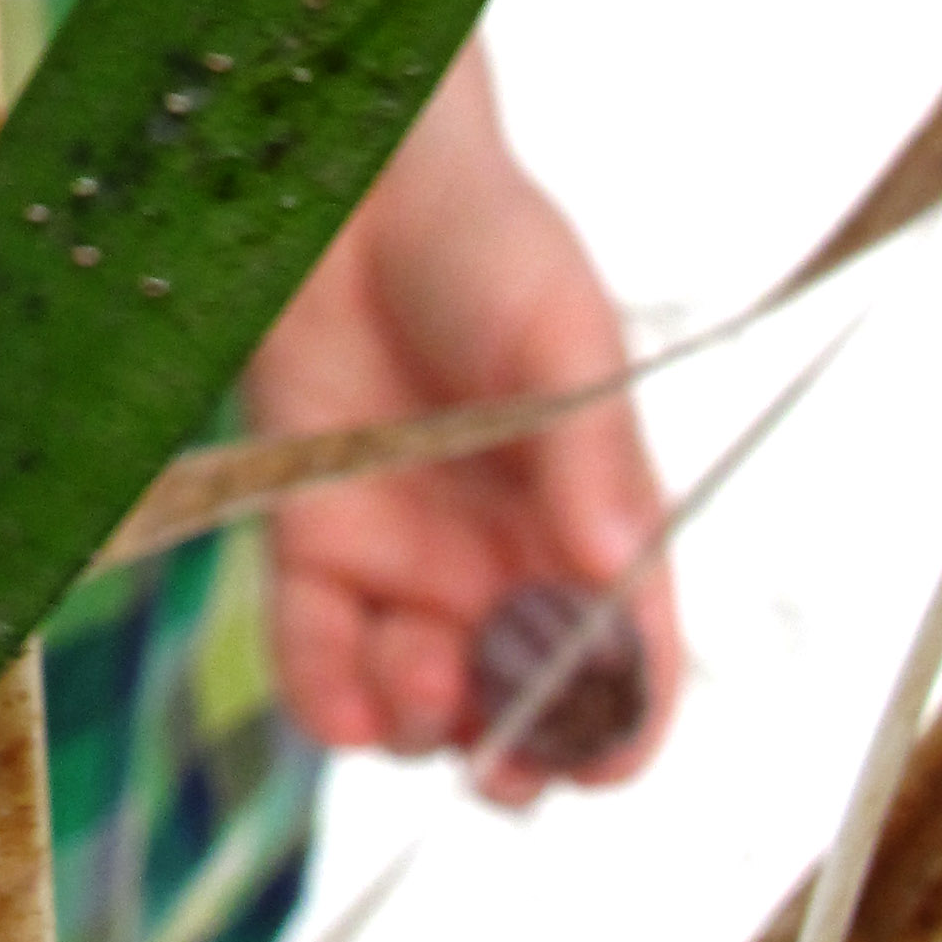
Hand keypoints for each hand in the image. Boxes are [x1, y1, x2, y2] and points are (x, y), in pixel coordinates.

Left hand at [245, 54, 678, 802]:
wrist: (350, 177)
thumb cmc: (484, 240)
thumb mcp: (557, 332)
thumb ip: (585, 453)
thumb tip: (618, 570)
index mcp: (592, 524)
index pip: (629, 660)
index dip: (622, 728)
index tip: (599, 763)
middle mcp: (505, 564)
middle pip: (521, 712)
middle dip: (513, 753)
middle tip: (495, 764)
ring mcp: (408, 561)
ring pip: (420, 703)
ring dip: (420, 724)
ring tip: (415, 678)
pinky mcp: (313, 542)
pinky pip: (318, 654)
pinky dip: (328, 696)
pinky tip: (338, 707)